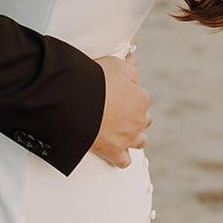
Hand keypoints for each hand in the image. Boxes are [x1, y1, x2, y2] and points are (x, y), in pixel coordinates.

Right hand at [90, 48, 150, 168]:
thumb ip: (129, 66)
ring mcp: (128, 138)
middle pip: (144, 120)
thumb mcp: (115, 64)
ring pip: (140, 141)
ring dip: (134, 136)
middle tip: (119, 110)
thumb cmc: (96, 80)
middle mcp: (139, 120)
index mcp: (141, 98)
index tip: (118, 93)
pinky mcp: (114, 152)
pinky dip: (121, 157)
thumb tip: (135, 62)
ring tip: (122, 131)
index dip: (130, 94)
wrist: (78, 101)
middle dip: (135, 116)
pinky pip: (124, 161)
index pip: (141, 97)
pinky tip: (116, 152)